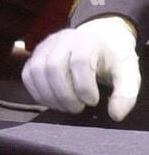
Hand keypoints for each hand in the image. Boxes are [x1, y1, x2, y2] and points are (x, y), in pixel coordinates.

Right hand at [22, 16, 141, 121]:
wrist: (94, 47)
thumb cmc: (109, 62)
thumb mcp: (126, 73)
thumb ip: (125, 93)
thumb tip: (116, 114)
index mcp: (87, 40)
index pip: (79, 61)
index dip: (84, 86)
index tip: (92, 101)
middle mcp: (62, 40)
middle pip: (53, 67)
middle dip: (64, 95)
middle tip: (77, 108)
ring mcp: (44, 48)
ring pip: (37, 72)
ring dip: (49, 96)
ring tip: (65, 106)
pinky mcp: (33, 58)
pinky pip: (27, 77)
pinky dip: (38, 94)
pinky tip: (53, 101)